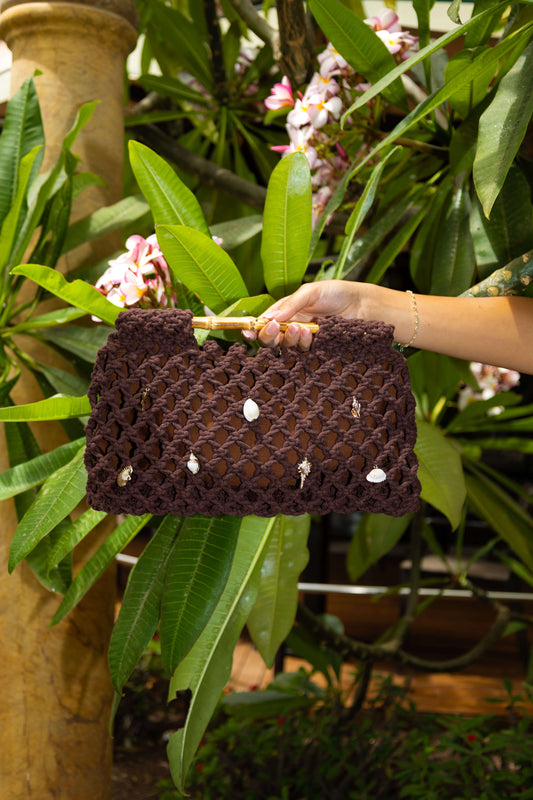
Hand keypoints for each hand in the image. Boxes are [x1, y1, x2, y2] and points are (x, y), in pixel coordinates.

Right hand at [244, 280, 364, 349]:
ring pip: (287, 347)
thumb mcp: (310, 292)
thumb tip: (269, 318)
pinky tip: (312, 333)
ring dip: (289, 338)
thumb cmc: (337, 293)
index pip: (264, 323)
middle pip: (271, 339)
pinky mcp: (318, 349)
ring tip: (301, 327)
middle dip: (268, 336)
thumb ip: (290, 304)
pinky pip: (304, 352)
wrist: (363, 305)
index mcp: (287, 312)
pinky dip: (303, 344)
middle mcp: (293, 326)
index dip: (254, 329)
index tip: (248, 332)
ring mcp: (305, 339)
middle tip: (273, 328)